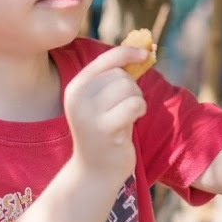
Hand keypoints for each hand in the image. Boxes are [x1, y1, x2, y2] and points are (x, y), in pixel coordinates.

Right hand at [63, 45, 148, 180]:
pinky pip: (134, 104)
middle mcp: (78, 97)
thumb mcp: (101, 101)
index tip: (145, 53)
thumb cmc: (104, 131)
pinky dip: (140, 109)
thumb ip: (114, 77)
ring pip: (128, 88)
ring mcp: (89, 113)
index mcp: (75, 87)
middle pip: (120, 74)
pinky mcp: (105, 128)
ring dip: (137, 100)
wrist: (95, 171)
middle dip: (132, 87)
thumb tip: (141, 50)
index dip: (128, 52)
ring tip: (127, 116)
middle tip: (126, 107)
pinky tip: (132, 122)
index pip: (105, 59)